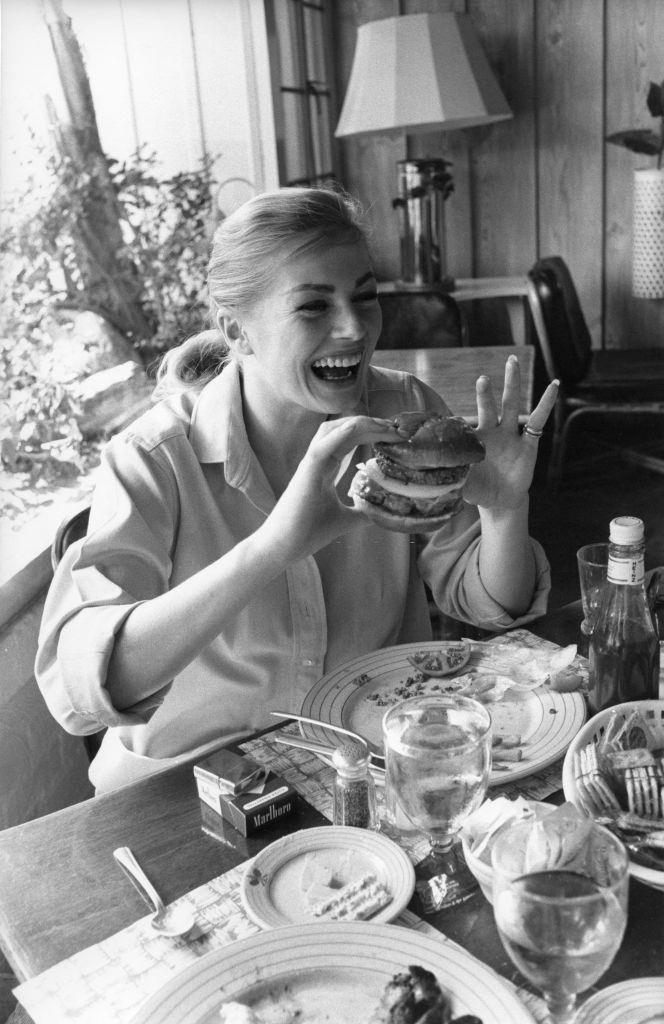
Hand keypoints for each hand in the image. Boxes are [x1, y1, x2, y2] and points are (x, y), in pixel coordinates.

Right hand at [259, 415, 398, 559]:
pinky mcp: (305, 472)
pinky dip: (338, 434)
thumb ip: (361, 513)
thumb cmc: (308, 532)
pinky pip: (321, 447)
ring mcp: (310, 465)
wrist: (286, 547)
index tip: (395, 436)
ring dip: (358, 424)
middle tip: (396, 427)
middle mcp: (318, 461)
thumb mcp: (345, 520)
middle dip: (370, 424)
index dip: (372, 433)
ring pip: (332, 430)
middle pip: (344, 430)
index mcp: (325, 468)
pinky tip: (356, 427)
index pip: (350, 440)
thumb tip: (381, 513)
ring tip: (382, 425)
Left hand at [462, 355, 558, 509]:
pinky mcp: (528, 445)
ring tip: (512, 362)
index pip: (467, 423)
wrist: (500, 501)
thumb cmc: (478, 490)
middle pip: (490, 407)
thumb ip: (454, 478)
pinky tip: (554, 386)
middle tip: (482, 378)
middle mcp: (493, 434)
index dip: (460, 420)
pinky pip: (538, 422)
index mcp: (475, 441)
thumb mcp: (463, 485)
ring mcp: (511, 437)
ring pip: (511, 406)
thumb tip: (437, 476)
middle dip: (486, 392)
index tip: (452, 413)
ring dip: (512, 385)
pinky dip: (546, 404)